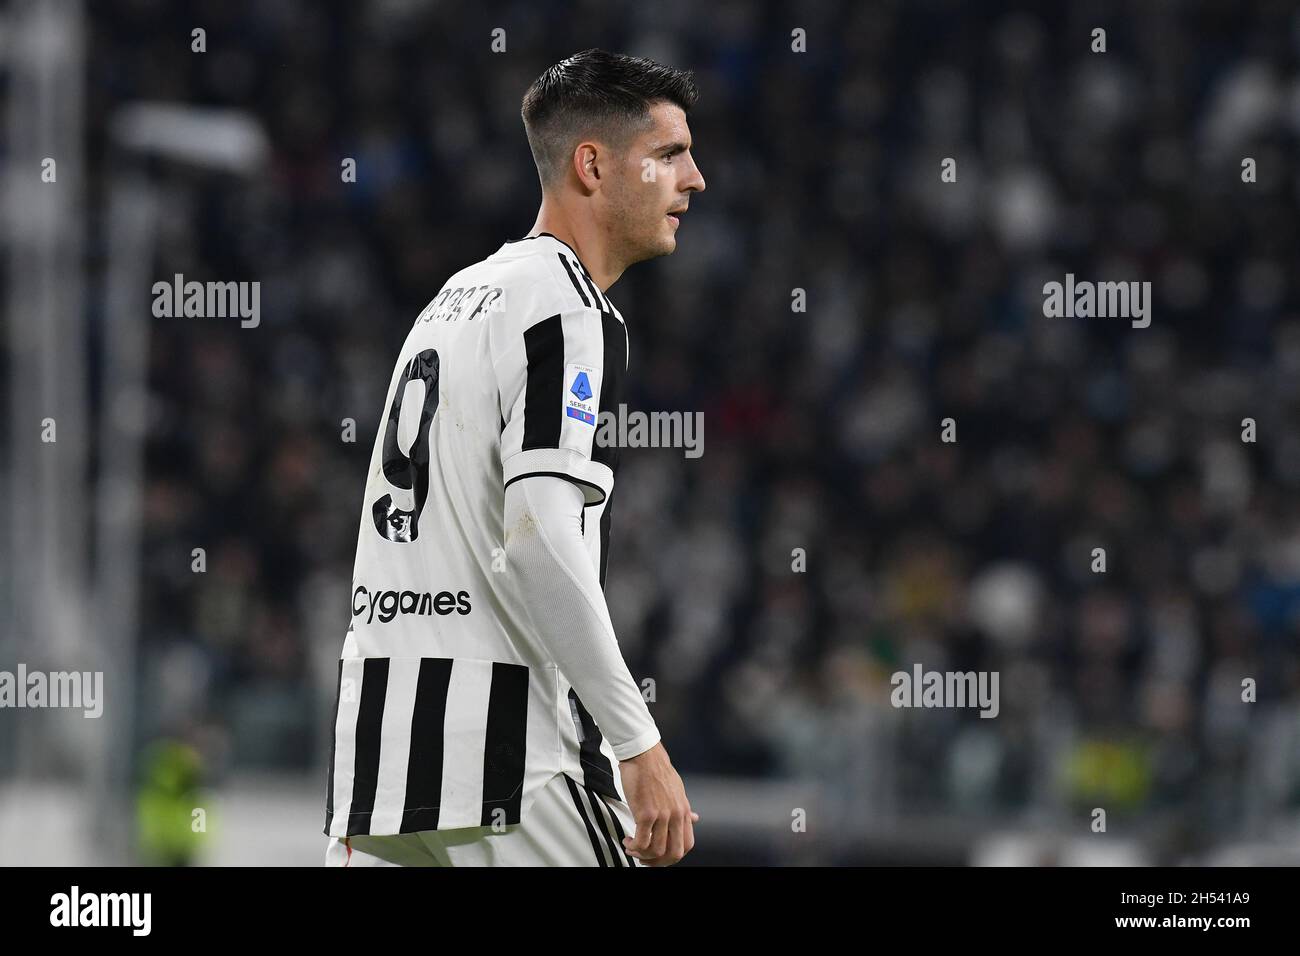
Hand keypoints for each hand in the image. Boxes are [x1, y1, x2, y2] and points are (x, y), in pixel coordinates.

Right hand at [617, 742, 697, 865]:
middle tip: (645, 858)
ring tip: (632, 846)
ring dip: (641, 854)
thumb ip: (684, 808)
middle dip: (658, 862)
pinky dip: (633, 846)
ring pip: (656, 851)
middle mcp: (675, 815)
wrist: (644, 755)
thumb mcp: (678, 790)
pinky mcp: (646, 813)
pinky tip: (628, 840)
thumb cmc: (657, 770)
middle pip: (673, 854)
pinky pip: (641, 842)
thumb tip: (695, 818)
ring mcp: (662, 815)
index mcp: (684, 811)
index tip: (660, 855)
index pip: (687, 845)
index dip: (672, 856)